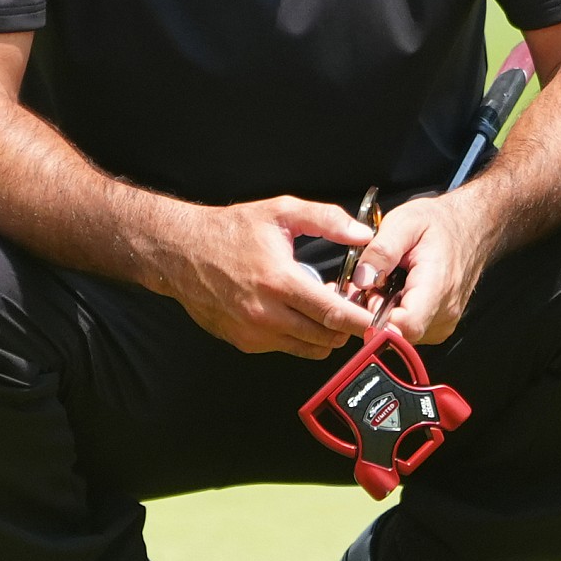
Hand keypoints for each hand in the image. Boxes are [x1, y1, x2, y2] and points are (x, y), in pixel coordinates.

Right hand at [152, 197, 380, 359]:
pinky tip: (294, 312)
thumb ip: (326, 220)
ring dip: (323, 334)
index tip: (380, 323)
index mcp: (279, 281)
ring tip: (321, 308)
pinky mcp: (243, 342)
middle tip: (351, 308)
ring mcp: (252, 333)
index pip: (332, 313)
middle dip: (346, 328)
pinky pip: (284, 347)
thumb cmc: (230, 230)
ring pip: (307, 348)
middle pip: (325, 338)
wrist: (180, 251)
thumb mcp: (280, 212)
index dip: (361, 322)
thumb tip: (364, 234)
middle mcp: (265, 314)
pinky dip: (298, 335)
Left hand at [351, 191, 499, 346]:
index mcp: (437, 287)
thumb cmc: (441, 224)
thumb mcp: (405, 222)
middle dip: (373, 311)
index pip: (404, 326)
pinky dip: (393, 314)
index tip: (366, 294)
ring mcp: (442, 323)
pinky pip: (407, 331)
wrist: (470, 227)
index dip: (374, 316)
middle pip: (396, 333)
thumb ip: (381, 251)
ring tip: (387, 282)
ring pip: (398, 334)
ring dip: (382, 313)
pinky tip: (396, 291)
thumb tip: (361, 280)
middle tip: (373, 280)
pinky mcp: (438, 326)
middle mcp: (444, 313)